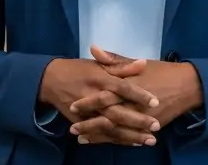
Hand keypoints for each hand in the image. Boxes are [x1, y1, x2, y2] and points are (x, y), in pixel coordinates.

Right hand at [38, 58, 160, 144]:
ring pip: (111, 127)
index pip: (122, 87)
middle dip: (137, 120)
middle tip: (156, 126)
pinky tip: (132, 143)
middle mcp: (94, 96)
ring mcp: (87, 112)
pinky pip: (101, 134)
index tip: (155, 101)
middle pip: (117, 111)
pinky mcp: (81, 123)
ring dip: (130, 135)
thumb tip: (143, 63)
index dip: (138, 95)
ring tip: (149, 140)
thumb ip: (121, 66)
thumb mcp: (98, 64)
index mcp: (99, 78)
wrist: (51, 81)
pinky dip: (117, 140)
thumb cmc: (78, 70)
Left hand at [69, 46, 203, 143]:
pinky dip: (115, 141)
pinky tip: (103, 142)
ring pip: (117, 130)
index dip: (88, 102)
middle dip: (89, 123)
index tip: (73, 106)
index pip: (105, 95)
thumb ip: (114, 60)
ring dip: (98, 136)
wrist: (186, 86)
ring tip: (81, 139)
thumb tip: (94, 50)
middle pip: (108, 116)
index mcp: (129, 85)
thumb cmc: (160, 71)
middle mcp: (134, 103)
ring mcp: (142, 118)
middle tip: (72, 128)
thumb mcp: (137, 63)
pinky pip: (129, 137)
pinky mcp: (149, 128)